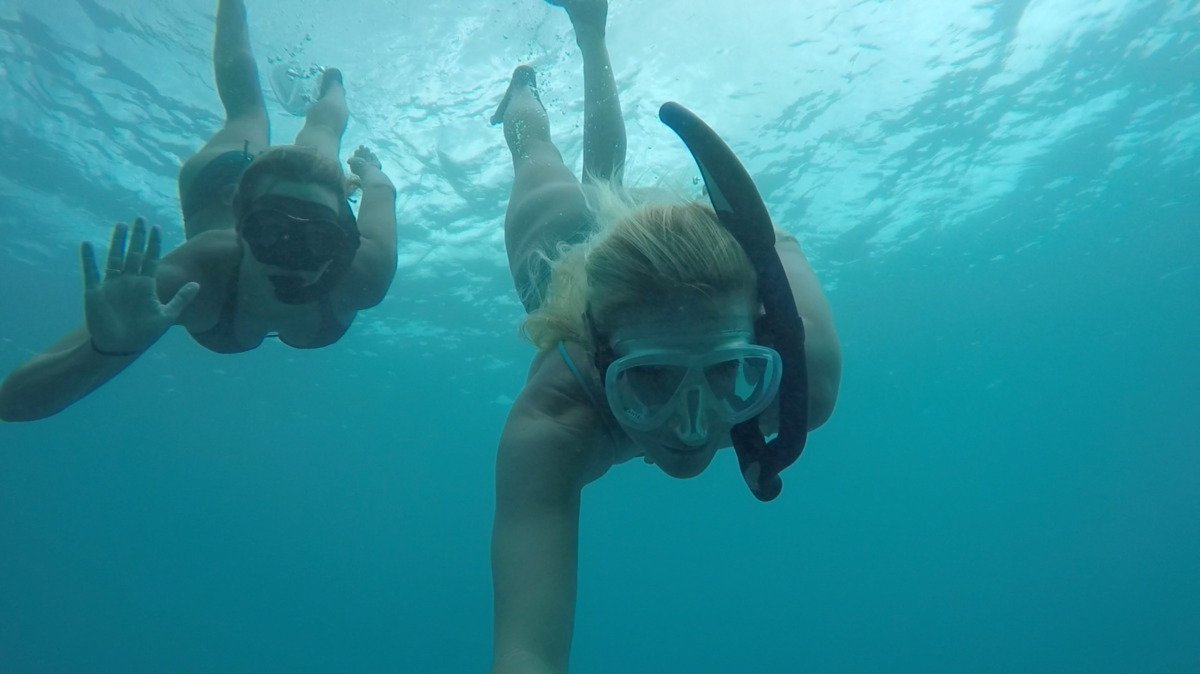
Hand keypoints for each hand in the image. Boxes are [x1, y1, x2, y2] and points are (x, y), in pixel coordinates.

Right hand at [81, 218, 198, 355]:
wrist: (120, 346)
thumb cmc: (143, 332)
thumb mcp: (166, 316)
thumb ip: (181, 299)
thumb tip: (198, 284)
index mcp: (145, 285)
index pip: (150, 259)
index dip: (153, 244)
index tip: (157, 228)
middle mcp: (129, 281)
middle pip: (134, 254)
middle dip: (137, 237)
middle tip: (141, 218)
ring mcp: (111, 285)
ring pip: (115, 258)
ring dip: (117, 242)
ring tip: (121, 226)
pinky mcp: (95, 292)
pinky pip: (91, 272)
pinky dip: (88, 260)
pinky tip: (86, 244)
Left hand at [347, 145, 381, 176]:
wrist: (370, 172)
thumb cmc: (361, 168)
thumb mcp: (354, 163)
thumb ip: (352, 160)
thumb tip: (348, 161)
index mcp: (358, 168)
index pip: (357, 160)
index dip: (357, 155)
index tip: (357, 150)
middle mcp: (364, 167)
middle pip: (363, 158)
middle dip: (362, 152)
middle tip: (361, 146)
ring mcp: (371, 166)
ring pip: (369, 158)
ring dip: (367, 153)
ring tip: (367, 148)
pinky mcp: (376, 165)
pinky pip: (375, 160)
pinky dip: (373, 156)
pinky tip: (372, 153)